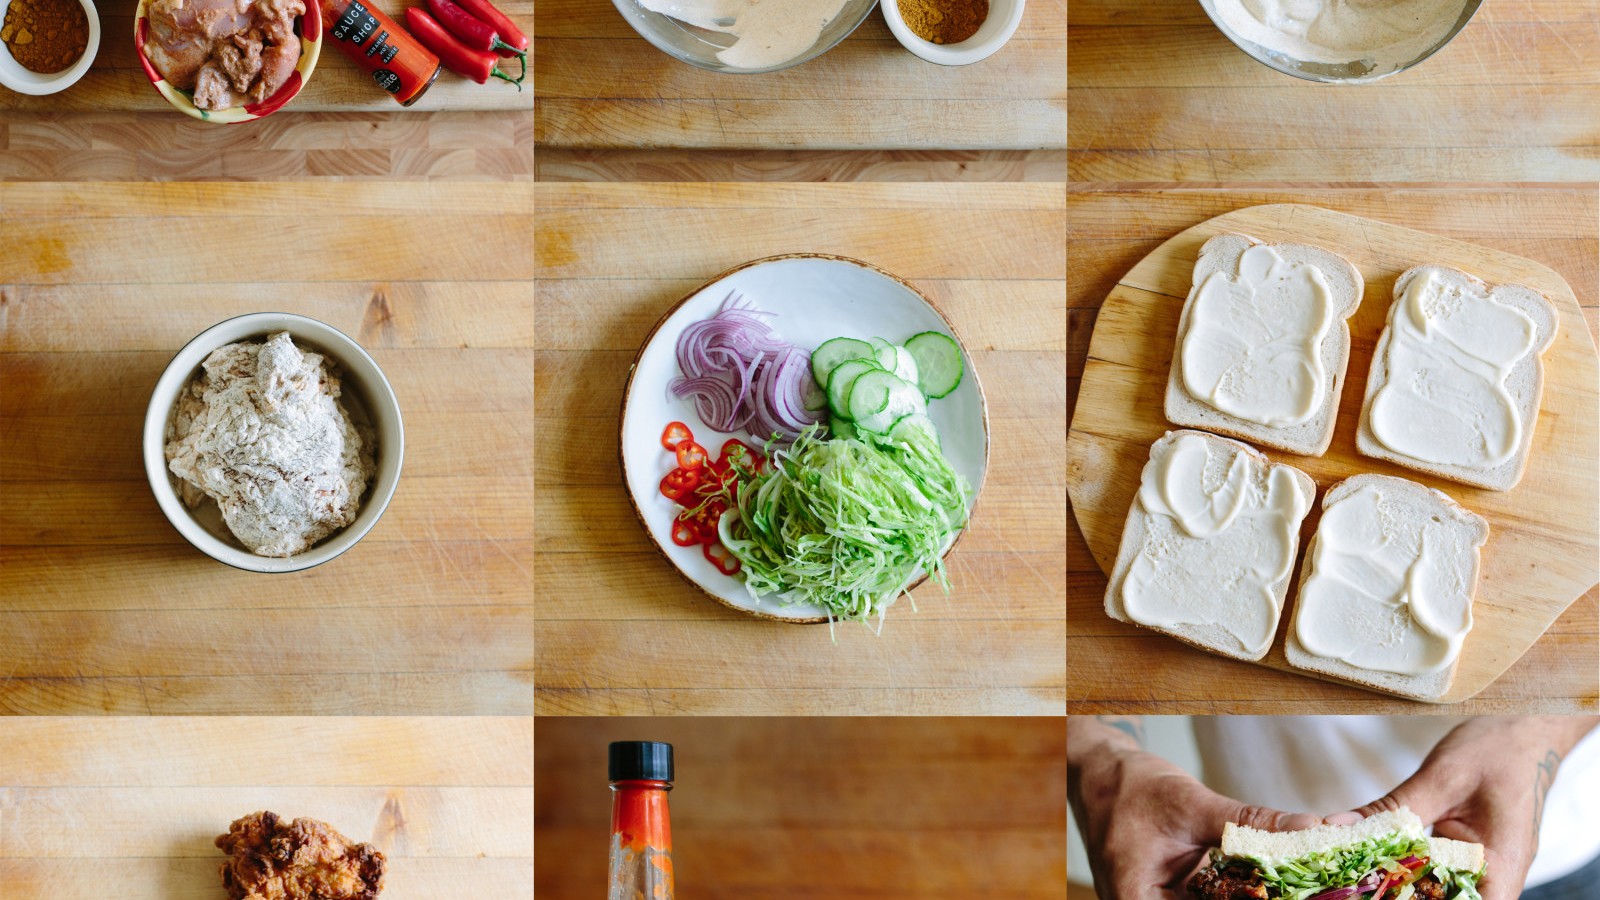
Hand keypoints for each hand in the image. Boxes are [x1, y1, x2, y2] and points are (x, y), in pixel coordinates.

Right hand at [1069, 718, 1319, 899]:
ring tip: (1292, 885)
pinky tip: (1269, 882)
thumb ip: (1248, 823)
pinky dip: (1239, 891)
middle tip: (1302, 889)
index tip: (1294, 894)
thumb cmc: (1132, 787)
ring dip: (1249, 894)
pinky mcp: (1171, 899)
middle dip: (1253, 896)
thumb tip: (1308, 828)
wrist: (1102, 774)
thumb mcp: (1191, 804)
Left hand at [1325, 717, 1598, 899]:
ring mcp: (1478, 867)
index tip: (1375, 891)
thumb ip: (1393, 809)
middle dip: (1393, 890)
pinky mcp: (1460, 854)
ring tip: (1348, 867)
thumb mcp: (1440, 779)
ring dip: (1391, 877)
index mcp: (1500, 868)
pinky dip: (1398, 861)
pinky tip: (1364, 852)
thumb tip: (1337, 825)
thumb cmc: (1495, 751)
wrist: (1524, 731)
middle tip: (1345, 879)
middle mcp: (1492, 877)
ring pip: (1430, 888)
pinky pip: (1429, 868)